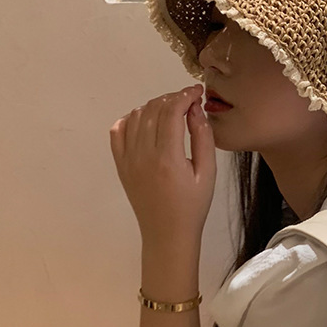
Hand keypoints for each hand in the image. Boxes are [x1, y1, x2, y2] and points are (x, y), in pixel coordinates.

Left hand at [109, 86, 216, 246]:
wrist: (167, 233)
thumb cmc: (192, 207)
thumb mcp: (208, 173)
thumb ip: (203, 138)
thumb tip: (195, 110)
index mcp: (168, 158)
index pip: (172, 111)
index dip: (185, 95)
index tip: (196, 92)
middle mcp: (143, 156)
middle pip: (154, 109)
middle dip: (172, 98)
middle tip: (188, 101)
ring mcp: (128, 159)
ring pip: (136, 116)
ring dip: (154, 106)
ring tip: (171, 111)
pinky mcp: (120, 164)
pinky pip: (118, 130)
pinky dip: (131, 118)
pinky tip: (147, 121)